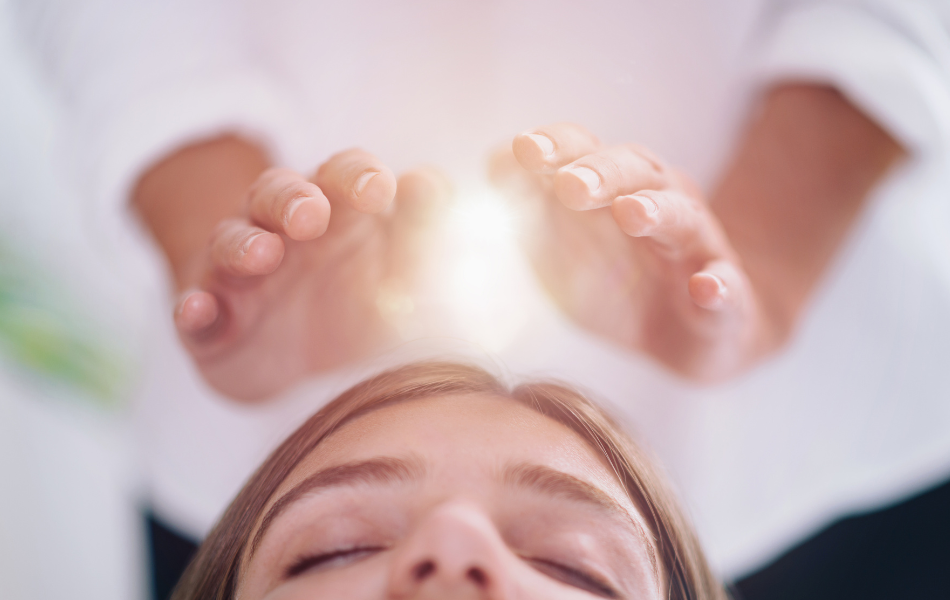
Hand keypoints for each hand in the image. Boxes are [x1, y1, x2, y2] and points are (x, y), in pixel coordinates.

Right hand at [172, 150, 445, 399]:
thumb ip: (423, 231)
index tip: (382, 190)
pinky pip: (194, 309)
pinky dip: (194, 309)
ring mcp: (240, 276)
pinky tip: (199, 311)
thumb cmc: (359, 302)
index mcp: (337, 213)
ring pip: (232, 243)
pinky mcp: (210, 323)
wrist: (298, 364)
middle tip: (311, 215)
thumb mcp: (400, 271)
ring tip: (262, 255)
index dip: (358, 175)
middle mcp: (283, 233)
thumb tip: (434, 183)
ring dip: (243, 245)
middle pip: (279, 194)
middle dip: (292, 199)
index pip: (344, 175)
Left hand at [491, 123, 775, 380]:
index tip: (523, 150)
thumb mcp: (560, 248)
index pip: (584, 150)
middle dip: (600, 173)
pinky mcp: (726, 298)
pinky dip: (718, 286)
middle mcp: (660, 203)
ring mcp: (696, 248)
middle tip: (570, 185)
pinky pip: (726, 288)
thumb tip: (491, 164)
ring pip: (682, 217)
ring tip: (630, 213)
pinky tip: (706, 287)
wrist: (689, 337)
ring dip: (656, 211)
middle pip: (634, 171)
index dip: (556, 147)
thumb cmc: (616, 282)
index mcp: (614, 187)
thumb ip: (527, 208)